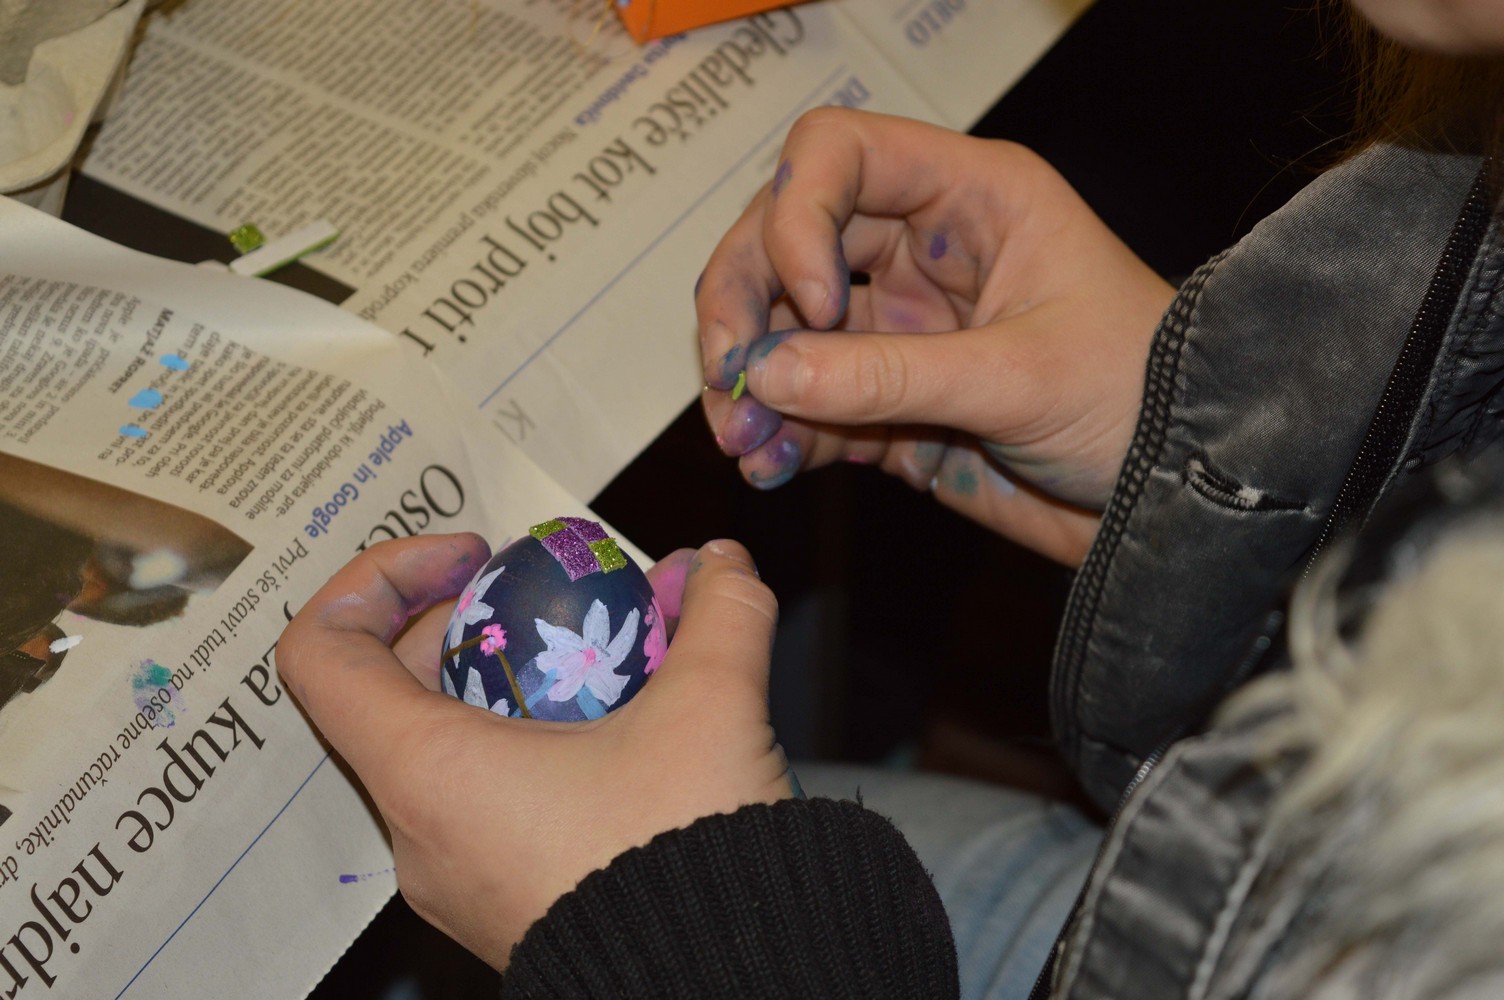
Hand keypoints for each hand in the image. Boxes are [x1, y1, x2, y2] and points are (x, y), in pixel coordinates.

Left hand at [276, 533, 788, 968]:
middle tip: (553, 597)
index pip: (323, 651)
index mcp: (430, 771)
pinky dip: (529, 744)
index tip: (470, 558)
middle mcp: (421, 830)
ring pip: (442, 747)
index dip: (379, 575)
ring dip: (509, 683)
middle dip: (469, 620)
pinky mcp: (500, 903)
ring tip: (602, 661)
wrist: (725, 989)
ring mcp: (455, 876)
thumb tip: (717, 561)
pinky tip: (619, 730)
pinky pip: (482, 800)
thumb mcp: (714, 707)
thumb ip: (720, 612)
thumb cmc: (684, 860)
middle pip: (389, 690)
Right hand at [697, 109, 1175, 564]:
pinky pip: (808, 405)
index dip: (796, 217)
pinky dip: (779, 434)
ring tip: (745, 442)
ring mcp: (899, 329)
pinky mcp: (889, 405)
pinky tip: (771, 467)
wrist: (1179, 505)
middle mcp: (921, 250)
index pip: (836, 154)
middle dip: (744, 303)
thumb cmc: (1145, 403)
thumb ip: (886, 376)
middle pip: (784, 239)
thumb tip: (764, 373)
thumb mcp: (1018, 378)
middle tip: (731, 376)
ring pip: (783, 328)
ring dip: (749, 380)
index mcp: (968, 199)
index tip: (808, 303)